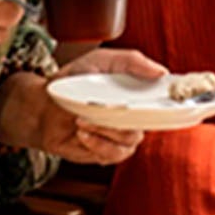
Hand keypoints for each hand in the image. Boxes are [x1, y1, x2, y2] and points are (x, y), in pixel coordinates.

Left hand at [0, 49, 166, 165]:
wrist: (42, 107)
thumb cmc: (71, 81)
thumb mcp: (99, 60)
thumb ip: (130, 61)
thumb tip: (161, 72)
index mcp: (138, 93)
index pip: (165, 100)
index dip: (173, 102)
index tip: (171, 99)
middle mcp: (134, 116)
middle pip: (150, 122)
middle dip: (129, 116)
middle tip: (107, 108)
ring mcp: (121, 136)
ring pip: (130, 139)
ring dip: (106, 129)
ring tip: (84, 119)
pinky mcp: (107, 153)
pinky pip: (114, 154)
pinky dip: (97, 142)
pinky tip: (83, 132)